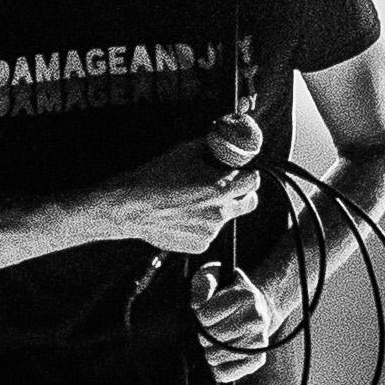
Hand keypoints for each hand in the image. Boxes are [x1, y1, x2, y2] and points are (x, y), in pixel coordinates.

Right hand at [102, 109, 263, 254]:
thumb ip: (211, 148)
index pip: (254, 181)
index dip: (248, 174)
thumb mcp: (185, 152)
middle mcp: (221, 212)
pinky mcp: (201, 245)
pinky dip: (201, 225)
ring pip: (227, 218)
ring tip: (191, 201)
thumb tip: (224, 140)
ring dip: (217, 209)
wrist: (130, 206)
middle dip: (243, 194)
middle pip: (250, 202)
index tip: (242, 173)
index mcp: (221, 189)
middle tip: (228, 188)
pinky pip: (209, 232)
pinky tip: (182, 216)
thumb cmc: (156, 177)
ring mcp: (211, 231)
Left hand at [191, 263, 274, 382]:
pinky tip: (218, 357)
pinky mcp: (258, 358)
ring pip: (215, 356)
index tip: (203, 313)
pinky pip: (226, 373)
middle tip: (207, 329)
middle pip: (210, 338)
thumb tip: (197, 305)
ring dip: (207, 351)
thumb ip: (202, 284)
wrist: (256, 306)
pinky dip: (216, 368)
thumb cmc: (227, 291)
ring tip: (213, 342)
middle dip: (202, 335)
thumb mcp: (213, 275)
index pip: (204, 317)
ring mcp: (260, 340)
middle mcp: (257, 318)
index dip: (197, 317)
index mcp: (246, 295)